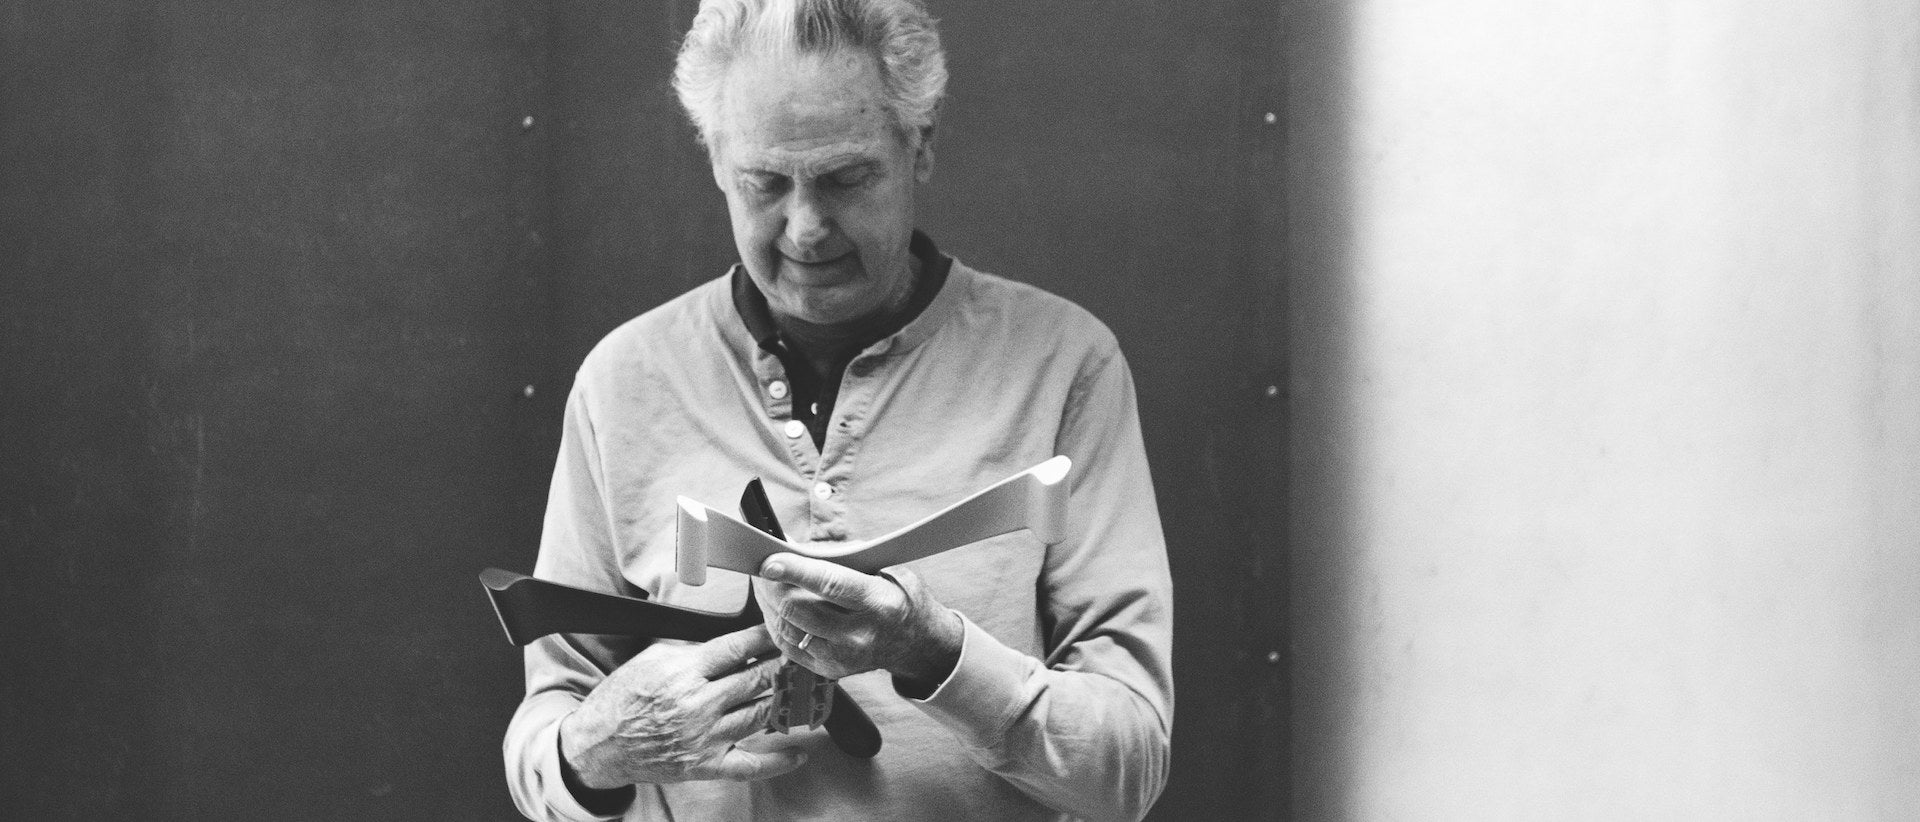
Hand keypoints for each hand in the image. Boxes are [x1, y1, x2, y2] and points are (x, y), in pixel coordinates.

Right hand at [559, 625, 805, 787]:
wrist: (599, 744)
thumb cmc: (625, 696)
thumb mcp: (653, 657)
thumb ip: (694, 649)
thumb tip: (733, 642)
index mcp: (684, 672)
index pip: (738, 648)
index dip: (767, 637)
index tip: (784, 630)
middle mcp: (698, 704)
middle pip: (758, 680)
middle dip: (786, 665)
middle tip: (805, 656)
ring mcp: (704, 738)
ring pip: (761, 715)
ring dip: (789, 701)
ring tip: (807, 688)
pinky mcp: (705, 765)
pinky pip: (750, 766)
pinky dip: (778, 760)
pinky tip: (801, 752)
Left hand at [754, 554, 963, 685]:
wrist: (917, 644)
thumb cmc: (900, 597)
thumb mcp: (887, 569)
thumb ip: (846, 557)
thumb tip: (799, 546)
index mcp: (879, 603)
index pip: (830, 584)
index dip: (795, 571)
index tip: (769, 561)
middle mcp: (860, 635)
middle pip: (799, 609)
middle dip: (773, 585)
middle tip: (761, 566)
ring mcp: (842, 658)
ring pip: (787, 627)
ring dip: (769, 602)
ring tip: (764, 582)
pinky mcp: (828, 670)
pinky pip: (787, 644)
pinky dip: (775, 621)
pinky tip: (773, 605)